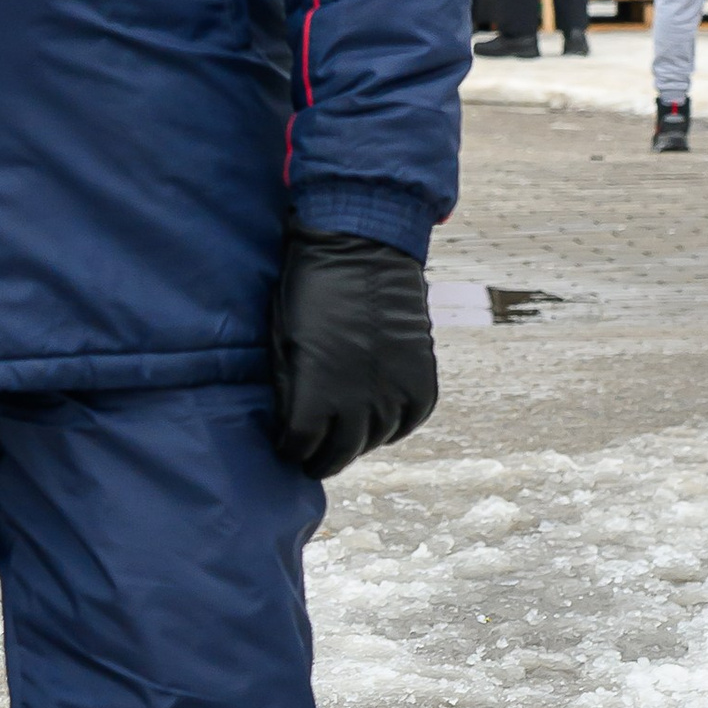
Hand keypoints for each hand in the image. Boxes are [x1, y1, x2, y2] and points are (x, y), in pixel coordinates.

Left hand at [270, 228, 438, 481]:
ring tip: (343, 438)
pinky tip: (378, 422)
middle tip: (312, 458)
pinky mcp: (421, 376)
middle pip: (340, 453)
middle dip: (322, 458)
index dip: (290, 450)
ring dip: (357, 442)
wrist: (362, 248)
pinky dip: (393, 425)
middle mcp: (360, 402)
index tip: (286, 447)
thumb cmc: (310, 289)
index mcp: (317, 393)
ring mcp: (395, 390)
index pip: (301, 446)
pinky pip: (410, 419)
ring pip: (375, 439)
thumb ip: (290, 389)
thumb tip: (290, 423)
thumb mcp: (285, 342)